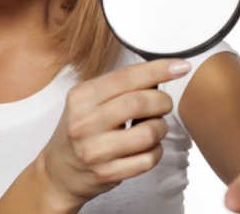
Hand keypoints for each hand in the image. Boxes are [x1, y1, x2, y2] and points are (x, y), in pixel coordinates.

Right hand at [39, 57, 191, 208]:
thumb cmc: (82, 130)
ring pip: (149, 132)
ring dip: (160, 128)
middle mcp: (84, 122)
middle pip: (140, 102)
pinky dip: (155, 150)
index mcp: (81, 97)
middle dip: (163, 101)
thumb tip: (162, 70)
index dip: (158, 70)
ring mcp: (95, 150)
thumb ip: (119, 86)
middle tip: (164, 104)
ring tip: (153, 127)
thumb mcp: (88, 101)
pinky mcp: (107, 174)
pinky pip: (148, 159)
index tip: (181, 66)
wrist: (59, 172)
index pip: (126, 77)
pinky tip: (146, 148)